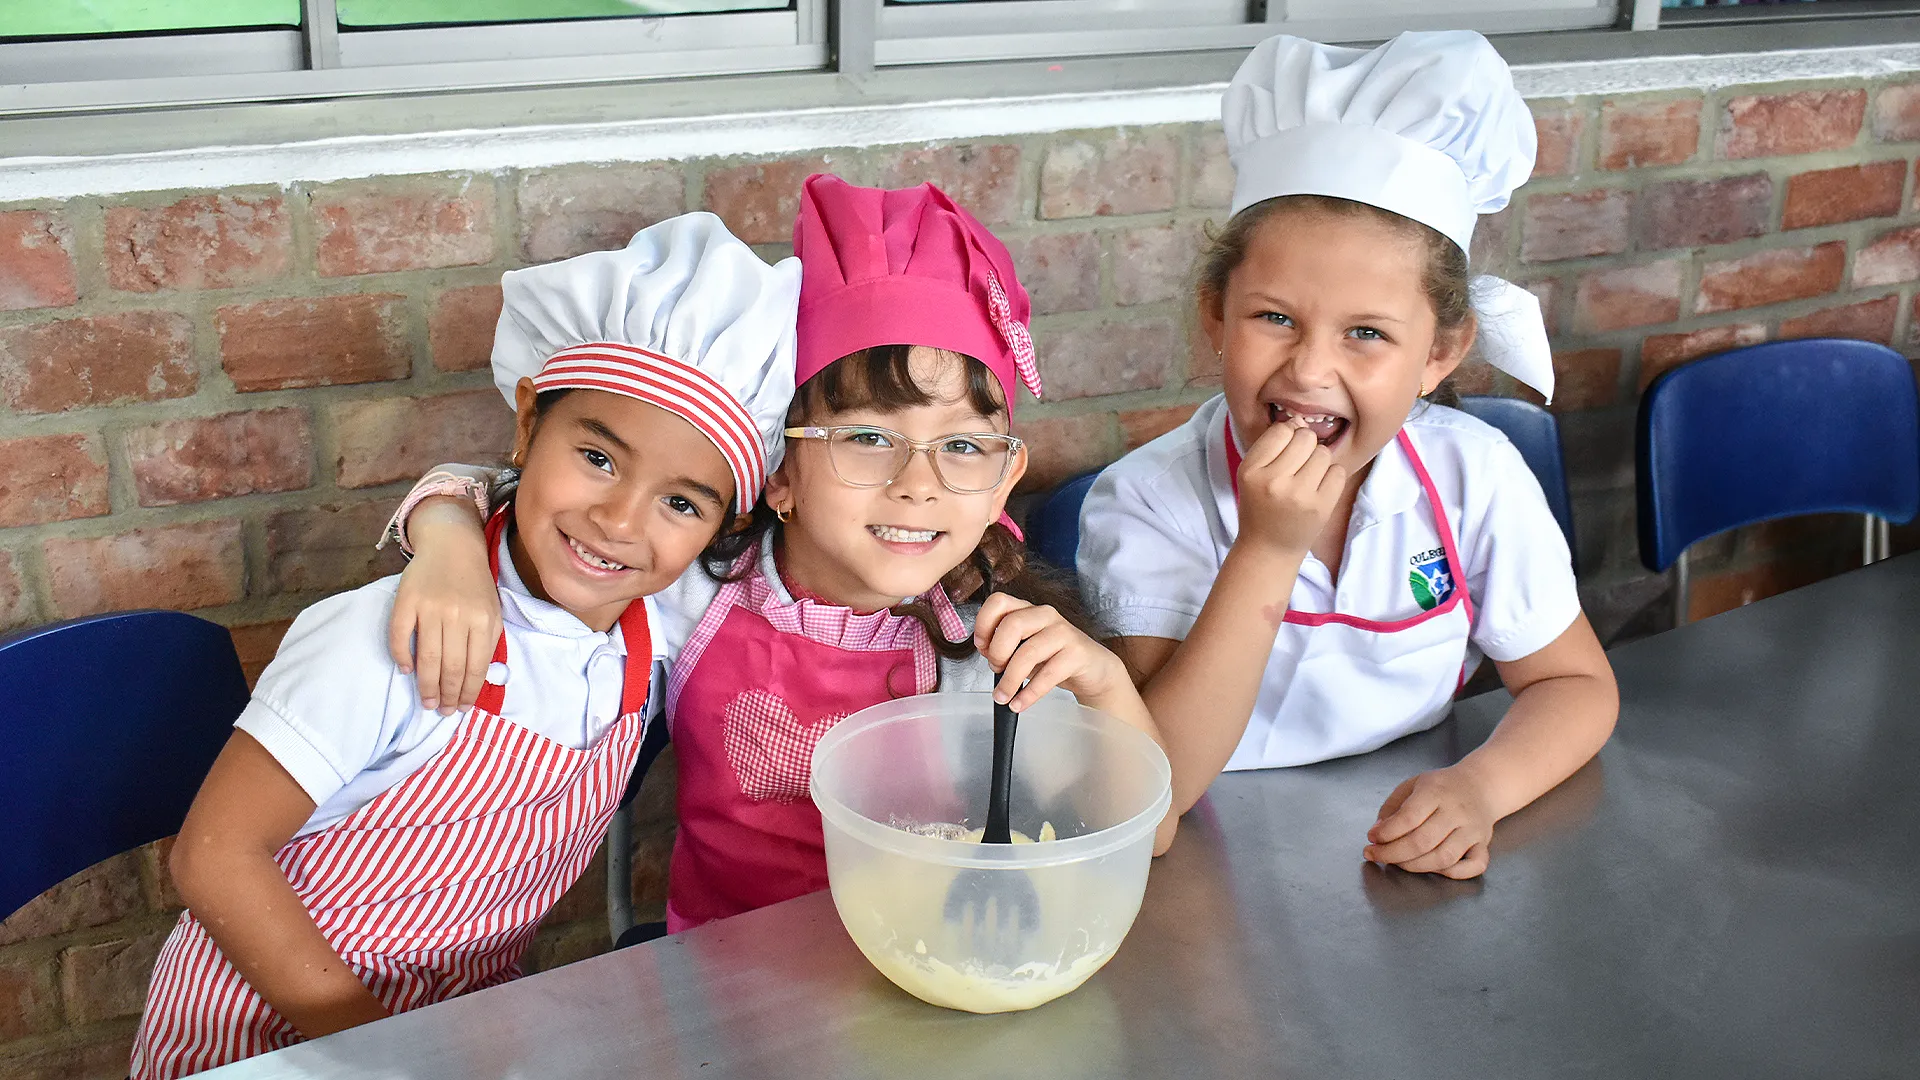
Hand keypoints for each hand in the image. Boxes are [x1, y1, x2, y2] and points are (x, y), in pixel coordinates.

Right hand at [388, 530, 501, 714]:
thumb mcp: (492, 610)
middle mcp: (458, 615)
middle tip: (441, 711)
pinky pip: (400, 636)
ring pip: (427, 657)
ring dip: (426, 685)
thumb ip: (487, 641)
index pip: (475, 666)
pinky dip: (402, 657)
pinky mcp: (407, 600)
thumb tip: (476, 680)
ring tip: (427, 701)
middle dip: (447, 695)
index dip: (467, 692)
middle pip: (451, 667)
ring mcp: (431, 607)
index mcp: (484, 620)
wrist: (452, 546)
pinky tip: (406, 670)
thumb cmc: (474, 584)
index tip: (461, 708)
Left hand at [972, 592, 1129, 712]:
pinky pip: (1048, 674)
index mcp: (1028, 610)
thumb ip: (1005, 647)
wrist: (1095, 670)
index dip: (984, 624)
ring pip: (1028, 651)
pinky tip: (1020, 703)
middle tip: (996, 671)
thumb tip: (986, 654)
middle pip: (1012, 624)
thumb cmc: (1055, 658)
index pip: (998, 602)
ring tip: (1004, 696)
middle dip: (998, 652)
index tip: (982, 647)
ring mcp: (1063, 632)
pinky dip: (1029, 693)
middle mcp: (1045, 615)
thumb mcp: (1025, 650)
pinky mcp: (1077, 653)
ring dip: (1010, 679)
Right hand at [1235, 418, 1345, 557]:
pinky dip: (1332, 478)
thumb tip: (1300, 420)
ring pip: (1323, 453)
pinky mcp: (1321, 507)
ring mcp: (1299, 495)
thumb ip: (1272, 446)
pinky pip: (1338, 472)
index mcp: (1251, 471)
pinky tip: (1319, 490)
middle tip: (1298, 467)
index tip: (1285, 453)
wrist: (1269, 549)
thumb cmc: (1261, 506)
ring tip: (1307, 479)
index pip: (1281, 431)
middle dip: (1306, 447)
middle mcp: (1273, 482)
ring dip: (1319, 462)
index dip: (1287, 436)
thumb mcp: (1251, 474)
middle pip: (1305, 437)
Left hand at [1365, 766, 1494, 878]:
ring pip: (1444, 858)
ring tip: (1397, 862)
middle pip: (1422, 842)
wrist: (1481, 785)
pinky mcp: (1483, 844)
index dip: (1386, 833)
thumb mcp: (1412, 785)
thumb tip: (1378, 833)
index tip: (1371, 838)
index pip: (1408, 818)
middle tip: (1375, 855)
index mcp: (1436, 792)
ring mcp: (1472, 830)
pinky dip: (1453, 873)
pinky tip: (1432, 868)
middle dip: (1392, 854)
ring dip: (1414, 866)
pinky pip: (1474, 866)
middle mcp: (1456, 811)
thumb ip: (1392, 808)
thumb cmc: (1441, 787)